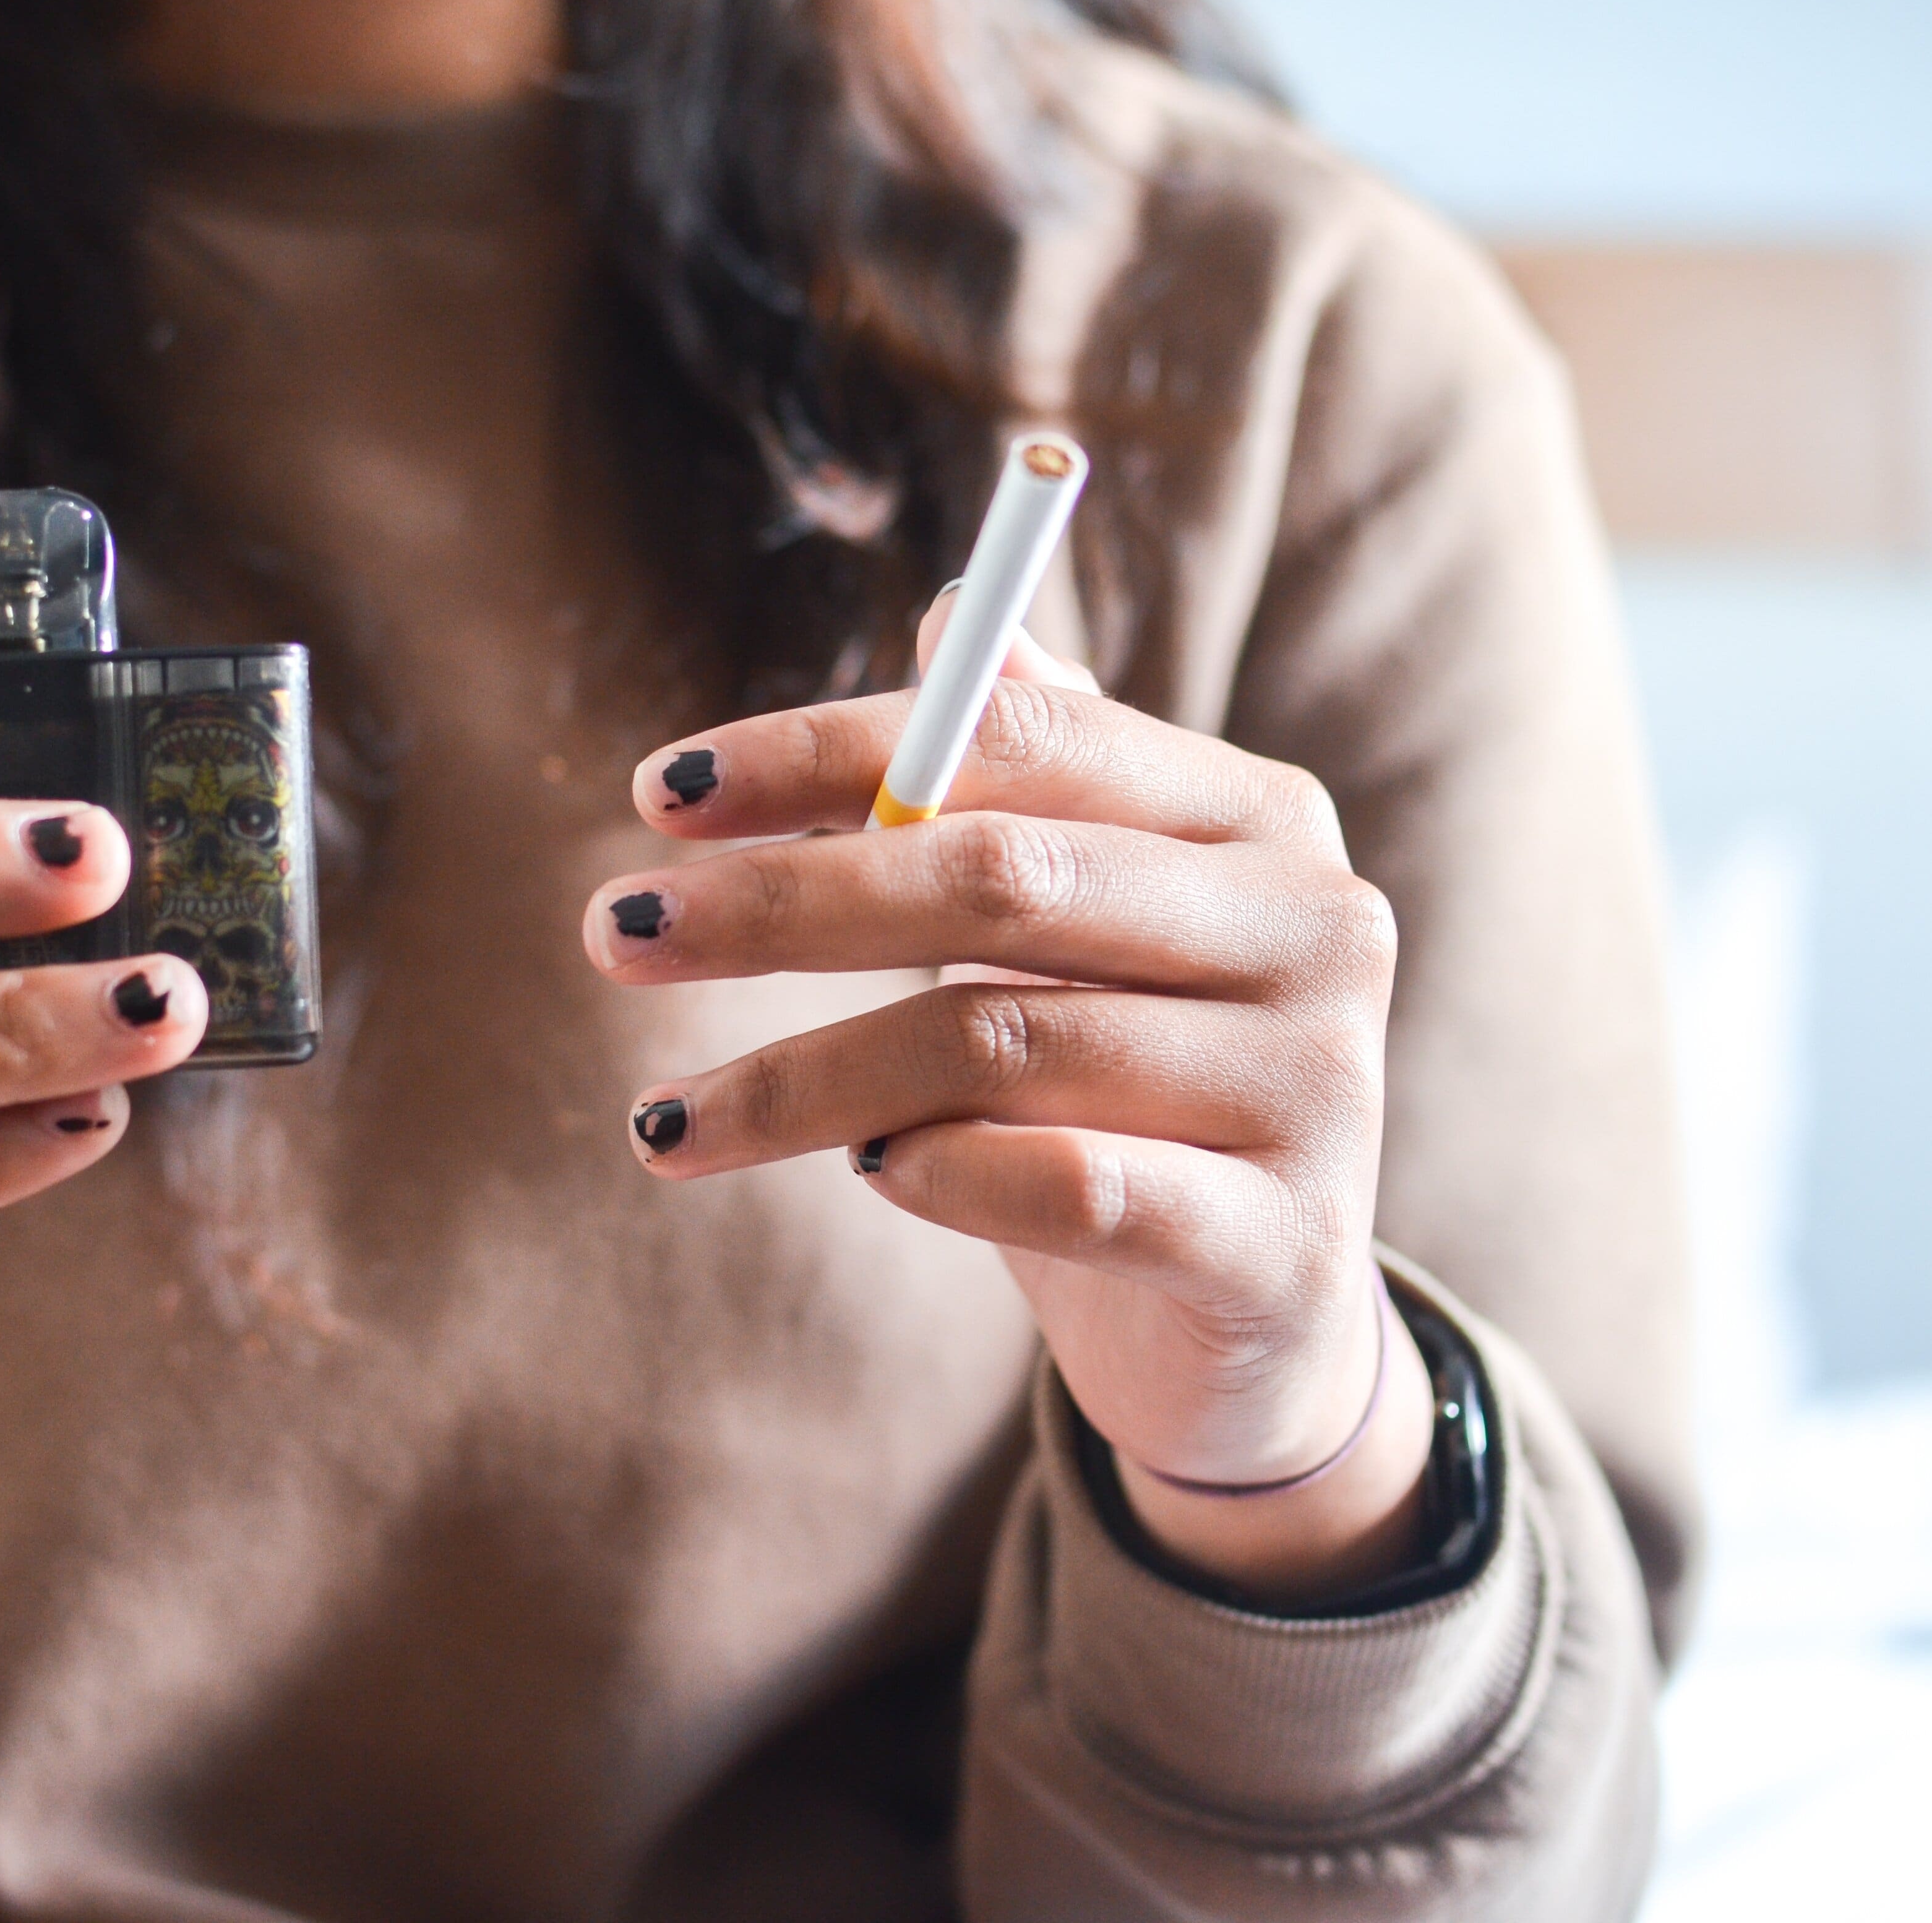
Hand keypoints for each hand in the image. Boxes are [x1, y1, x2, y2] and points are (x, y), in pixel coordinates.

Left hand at [586, 608, 1431, 1599]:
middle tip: (615, 932)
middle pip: (1000, 877)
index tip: (656, 793)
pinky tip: (872, 1174)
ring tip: (677, 1117)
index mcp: (1251, 815)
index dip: (823, 750)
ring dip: (805, 1078)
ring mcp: (1316, 1088)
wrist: (1252, 1322)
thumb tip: (948, 609)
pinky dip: (939, 1174)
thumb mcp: (1078, 924)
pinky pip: (1072, 1187)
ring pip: (1004, 1043)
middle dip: (780, 904)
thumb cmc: (1122, 1090)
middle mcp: (1313, 926)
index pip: (1012, 737)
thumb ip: (1025, 774)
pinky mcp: (1278, 1245)